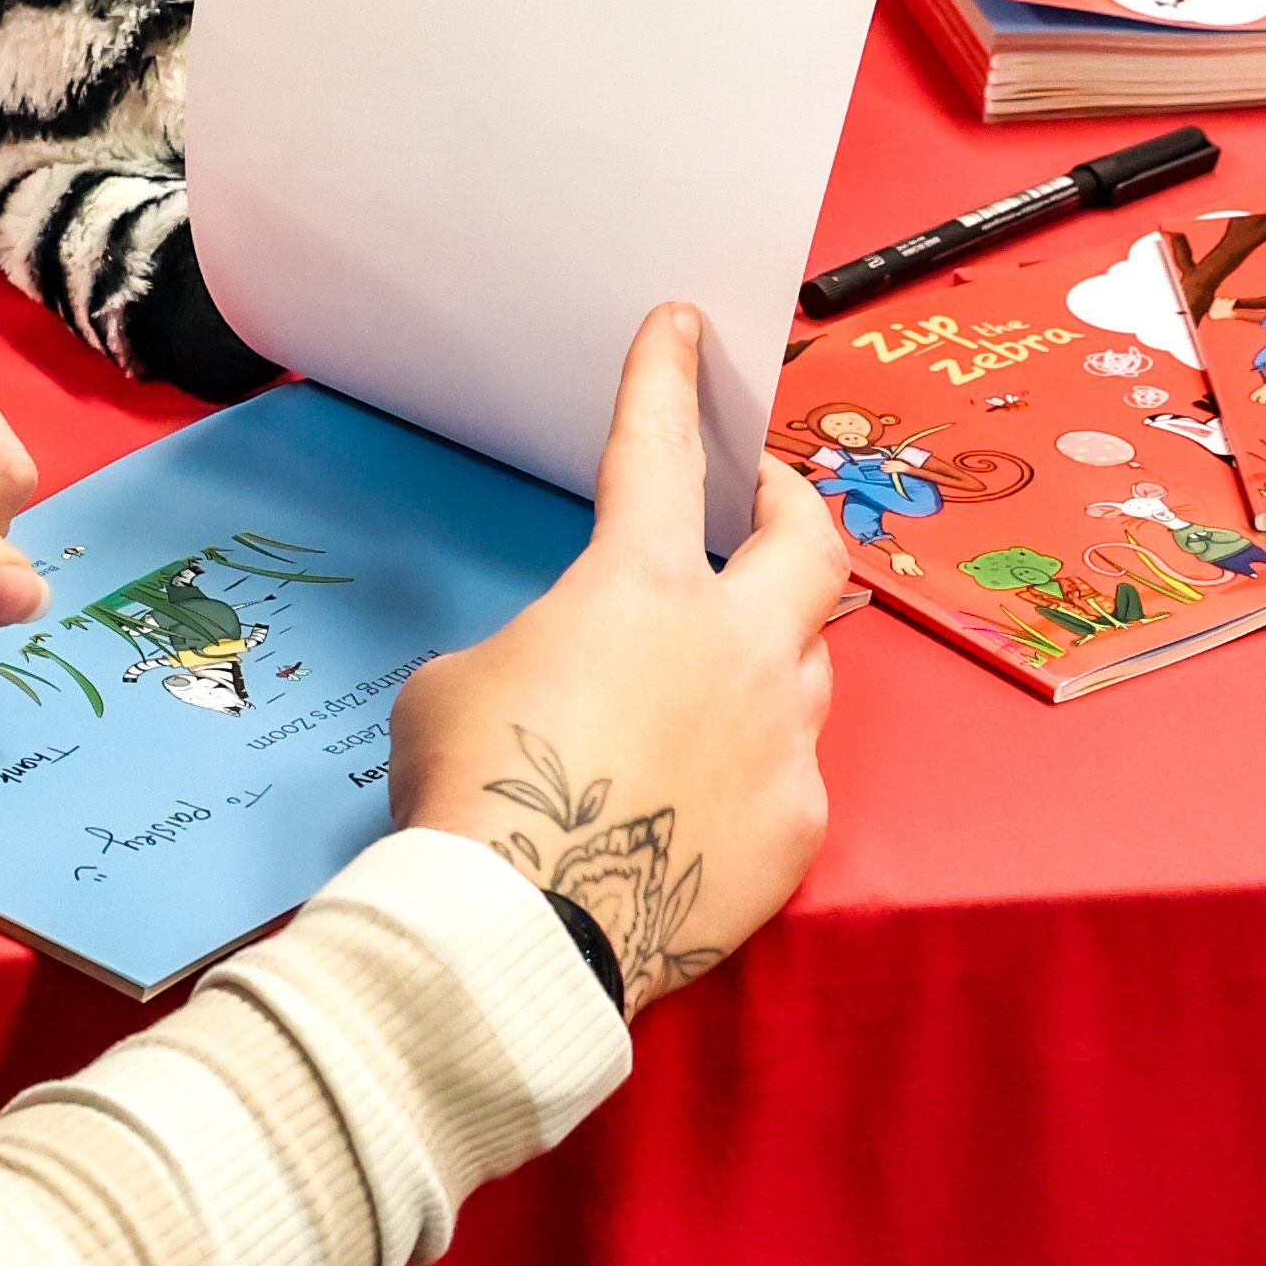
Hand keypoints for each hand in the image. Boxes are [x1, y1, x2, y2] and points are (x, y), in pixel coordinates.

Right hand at [385, 306, 839, 1004]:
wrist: (517, 935)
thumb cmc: (471, 796)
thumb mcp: (454, 688)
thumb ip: (530, 654)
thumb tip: (555, 686)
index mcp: (641, 590)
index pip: (656, 453)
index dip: (663, 380)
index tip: (681, 331)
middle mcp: (736, 648)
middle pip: (810, 540)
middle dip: (788, 503)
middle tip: (762, 501)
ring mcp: (782, 739)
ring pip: (808, 665)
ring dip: (770, 652)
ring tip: (717, 680)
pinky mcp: (797, 826)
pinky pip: (789, 775)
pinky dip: (750, 773)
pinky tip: (699, 806)